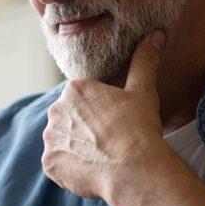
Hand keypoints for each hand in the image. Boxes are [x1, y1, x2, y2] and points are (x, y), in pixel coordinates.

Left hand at [42, 31, 167, 200]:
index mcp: (75, 89)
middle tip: (108, 141)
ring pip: (62, 142)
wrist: (132, 169)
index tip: (114, 122)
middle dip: (84, 129)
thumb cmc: (139, 127)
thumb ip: (144, 61)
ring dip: (75, 149)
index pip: (82, 99)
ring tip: (101, 157)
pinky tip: (91, 171)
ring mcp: (50, 139)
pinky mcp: (49, 164)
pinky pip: (58, 165)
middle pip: (69, 120)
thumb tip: (156, 34)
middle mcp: (55, 110)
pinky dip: (70, 169)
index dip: (99, 112)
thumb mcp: (143, 91)